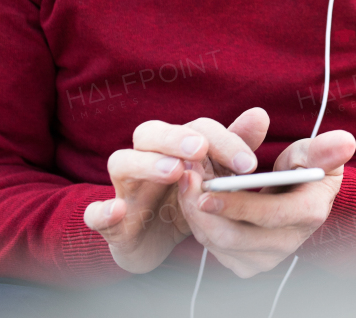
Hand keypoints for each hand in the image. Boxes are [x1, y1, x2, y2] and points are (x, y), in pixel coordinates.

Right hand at [84, 108, 269, 272]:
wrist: (154, 241)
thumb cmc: (185, 198)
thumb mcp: (213, 176)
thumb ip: (233, 146)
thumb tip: (259, 115)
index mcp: (174, 145)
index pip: (196, 129)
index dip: (223, 141)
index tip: (248, 164)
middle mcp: (145, 159)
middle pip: (151, 132)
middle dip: (176, 137)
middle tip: (200, 149)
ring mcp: (124, 188)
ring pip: (121, 162)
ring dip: (146, 164)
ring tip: (174, 171)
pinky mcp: (110, 222)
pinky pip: (95, 213)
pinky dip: (102, 211)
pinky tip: (118, 210)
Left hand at [178, 129, 355, 277]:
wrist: (299, 196)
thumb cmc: (305, 167)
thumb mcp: (313, 153)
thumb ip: (324, 149)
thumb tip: (346, 142)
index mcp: (309, 213)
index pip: (268, 215)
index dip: (236, 204)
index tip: (206, 190)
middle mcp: (289, 243)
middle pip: (237, 237)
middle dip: (203, 210)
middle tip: (185, 178)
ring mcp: (268, 258)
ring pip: (219, 245)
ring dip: (195, 215)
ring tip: (185, 182)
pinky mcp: (249, 264)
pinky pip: (214, 251)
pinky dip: (199, 226)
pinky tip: (194, 201)